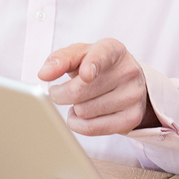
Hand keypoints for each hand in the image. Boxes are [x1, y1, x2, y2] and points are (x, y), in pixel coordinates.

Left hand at [38, 39, 158, 135]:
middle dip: (60, 94)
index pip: (102, 56)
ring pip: (84, 112)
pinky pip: (92, 128)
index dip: (92, 65)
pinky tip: (81, 115)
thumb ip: (60, 59)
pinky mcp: (132, 117)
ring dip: (73, 109)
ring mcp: (133, 95)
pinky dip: (78, 124)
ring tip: (79, 101)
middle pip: (79, 91)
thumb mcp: (80, 55)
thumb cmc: (97, 66)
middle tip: (59, 92)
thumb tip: (44, 74)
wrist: (127, 81)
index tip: (85, 74)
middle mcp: (128, 71)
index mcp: (114, 49)